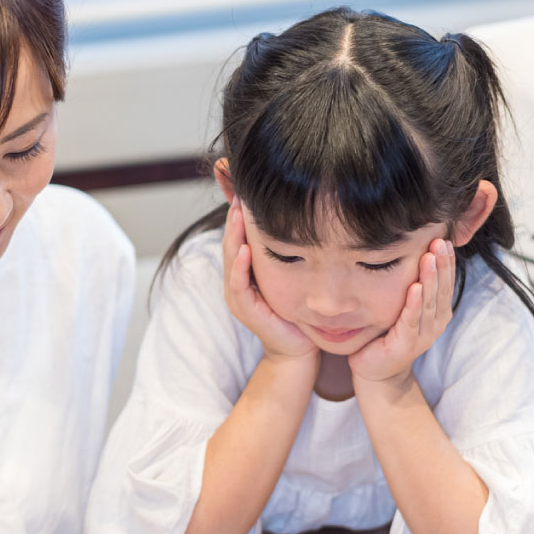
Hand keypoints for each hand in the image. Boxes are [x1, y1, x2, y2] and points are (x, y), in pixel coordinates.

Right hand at [222, 200, 317, 361]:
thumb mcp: (293, 273)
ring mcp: (238, 295)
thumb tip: (302, 217)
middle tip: (238, 189)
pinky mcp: (246, 310)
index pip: (238, 232)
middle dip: (233, 215)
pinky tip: (246, 249)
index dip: (238, 209)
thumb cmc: (297, 310)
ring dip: (233, 235)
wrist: (299, 349)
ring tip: (238, 212)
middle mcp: (237, 279)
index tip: (241, 184)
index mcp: (246, 269)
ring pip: (230, 257)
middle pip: (230, 240)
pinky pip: (238, 284)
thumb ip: (291, 249)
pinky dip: (239, 265)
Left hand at [349, 239, 454, 385]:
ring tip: (429, 258)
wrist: (376, 369)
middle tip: (439, 242)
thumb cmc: (390, 333)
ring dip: (430, 279)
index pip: (446, 282)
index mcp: (438, 312)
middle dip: (441, 264)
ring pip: (429, 302)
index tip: (444, 239)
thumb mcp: (406, 306)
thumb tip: (415, 252)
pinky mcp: (407, 344)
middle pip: (441, 289)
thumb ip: (415, 285)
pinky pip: (411, 320)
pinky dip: (414, 304)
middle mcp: (436, 323)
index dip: (446, 261)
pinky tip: (416, 288)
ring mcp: (423, 335)